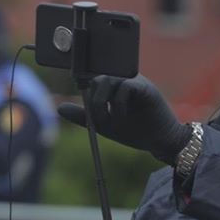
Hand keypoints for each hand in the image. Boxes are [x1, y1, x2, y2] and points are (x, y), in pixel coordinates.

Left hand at [58, 75, 191, 164]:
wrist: (160, 141)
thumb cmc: (135, 132)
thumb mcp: (104, 125)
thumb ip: (84, 116)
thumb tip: (59, 107)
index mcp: (114, 86)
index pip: (93, 79)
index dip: (85, 87)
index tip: (83, 102)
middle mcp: (124, 80)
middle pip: (97, 78)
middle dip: (93, 101)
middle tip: (99, 121)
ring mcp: (136, 82)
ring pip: (108, 80)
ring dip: (102, 103)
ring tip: (110, 122)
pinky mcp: (146, 88)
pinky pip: (125, 87)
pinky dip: (118, 105)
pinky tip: (122, 118)